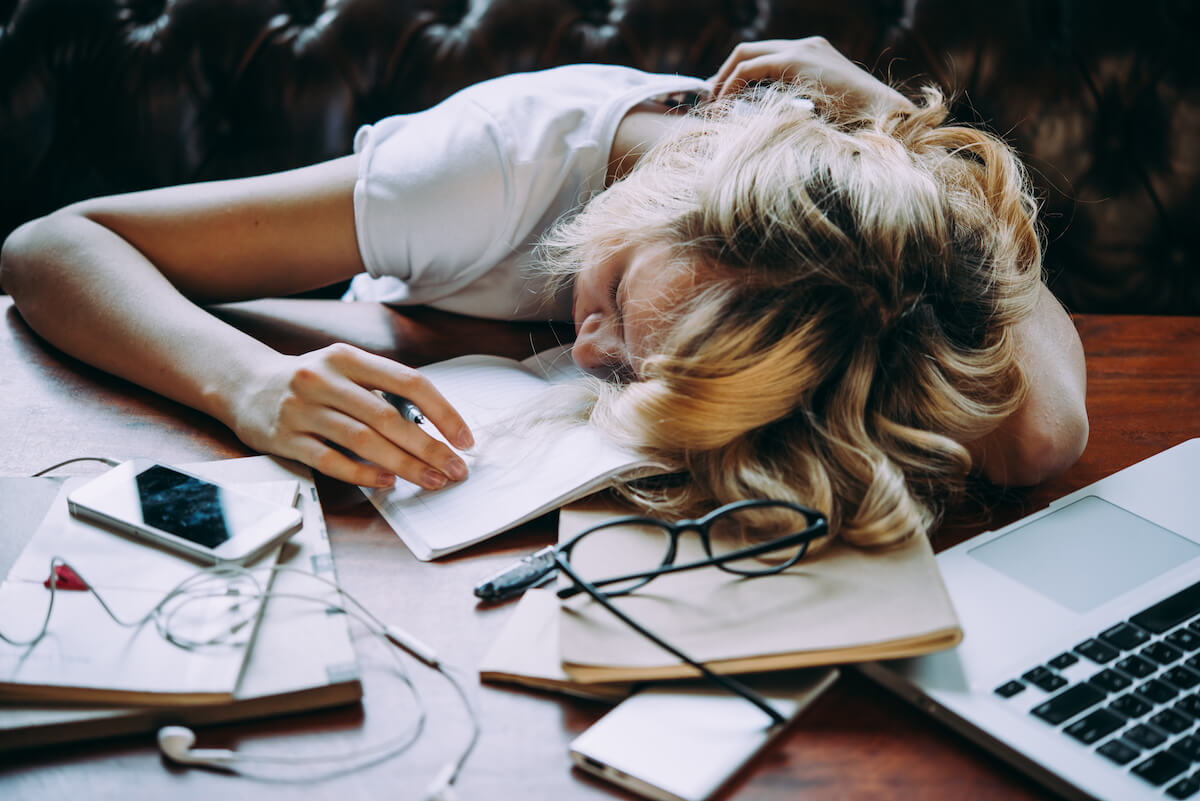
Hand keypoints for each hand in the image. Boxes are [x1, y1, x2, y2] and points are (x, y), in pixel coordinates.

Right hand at [228, 343, 473, 489]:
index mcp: (347, 357)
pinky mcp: (285, 438)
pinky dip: (362, 473)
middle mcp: (324, 378)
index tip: (464, 439)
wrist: (243, 385)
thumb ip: (382, 389)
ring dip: (403, 464)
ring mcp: (302, 409)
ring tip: (431, 480)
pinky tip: (387, 482)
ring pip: (363, 440)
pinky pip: (330, 460)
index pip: (408, 382)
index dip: (442, 412)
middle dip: (429, 447)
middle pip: (388, 417)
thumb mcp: (344, 370)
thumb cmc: (311, 382)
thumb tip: (437, 427)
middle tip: (455, 470)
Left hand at [710, 37, 913, 112]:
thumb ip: (795, 110)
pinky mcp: (796, 59)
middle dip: (724, 74)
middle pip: (750, 50)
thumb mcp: (820, 115)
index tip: (722, 99)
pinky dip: (732, 84)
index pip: (765, 57)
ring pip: (745, 54)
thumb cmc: (858, 129)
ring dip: (723, 79)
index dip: (738, 76)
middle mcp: (807, 45)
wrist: (884, 119)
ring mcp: (802, 48)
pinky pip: (750, 67)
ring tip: (712, 105)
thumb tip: (768, 129)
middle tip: (709, 99)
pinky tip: (724, 104)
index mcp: (814, 56)